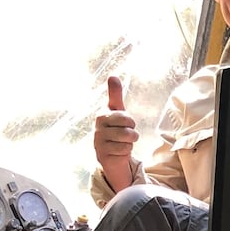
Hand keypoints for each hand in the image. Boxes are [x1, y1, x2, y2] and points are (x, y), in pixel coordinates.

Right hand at [94, 76, 139, 190]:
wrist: (110, 153)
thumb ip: (115, 95)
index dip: (130, 123)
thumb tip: (112, 75)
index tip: (125, 124)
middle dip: (131, 134)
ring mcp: (98, 142)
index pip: (126, 118)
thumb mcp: (117, 112)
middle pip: (128, 130)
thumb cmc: (115, 129)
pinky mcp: (102, 154)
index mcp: (102, 115)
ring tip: (122, 143)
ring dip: (129, 143)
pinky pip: (124, 151)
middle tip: (124, 135)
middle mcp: (98, 128)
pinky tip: (117, 151)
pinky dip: (124, 152)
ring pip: (127, 141)